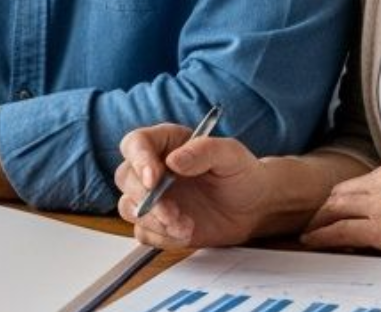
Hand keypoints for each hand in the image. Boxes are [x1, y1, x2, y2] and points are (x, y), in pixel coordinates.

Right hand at [114, 124, 275, 248]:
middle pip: (126, 178)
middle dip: (147, 199)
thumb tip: (174, 160)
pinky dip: (162, 237)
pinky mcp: (158, 224)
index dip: (139, 160)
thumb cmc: (242, 173)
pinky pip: (143, 232)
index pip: (136, 144)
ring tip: (185, 226)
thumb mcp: (231, 155)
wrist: (254, 208)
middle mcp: (154, 168)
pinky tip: (186, 233)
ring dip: (153, 221)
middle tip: (173, 213)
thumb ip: (204, 151)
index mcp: (166, 143)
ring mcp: (153, 197)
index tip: (154, 179)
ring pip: (129, 207)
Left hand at [300, 153, 380, 264]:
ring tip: (307, 232)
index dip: (345, 196)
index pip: (361, 180)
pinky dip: (322, 236)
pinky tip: (312, 241)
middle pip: (342, 191)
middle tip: (313, 220)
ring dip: (318, 220)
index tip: (336, 207)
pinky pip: (340, 230)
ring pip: (335, 208)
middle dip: (325, 206)